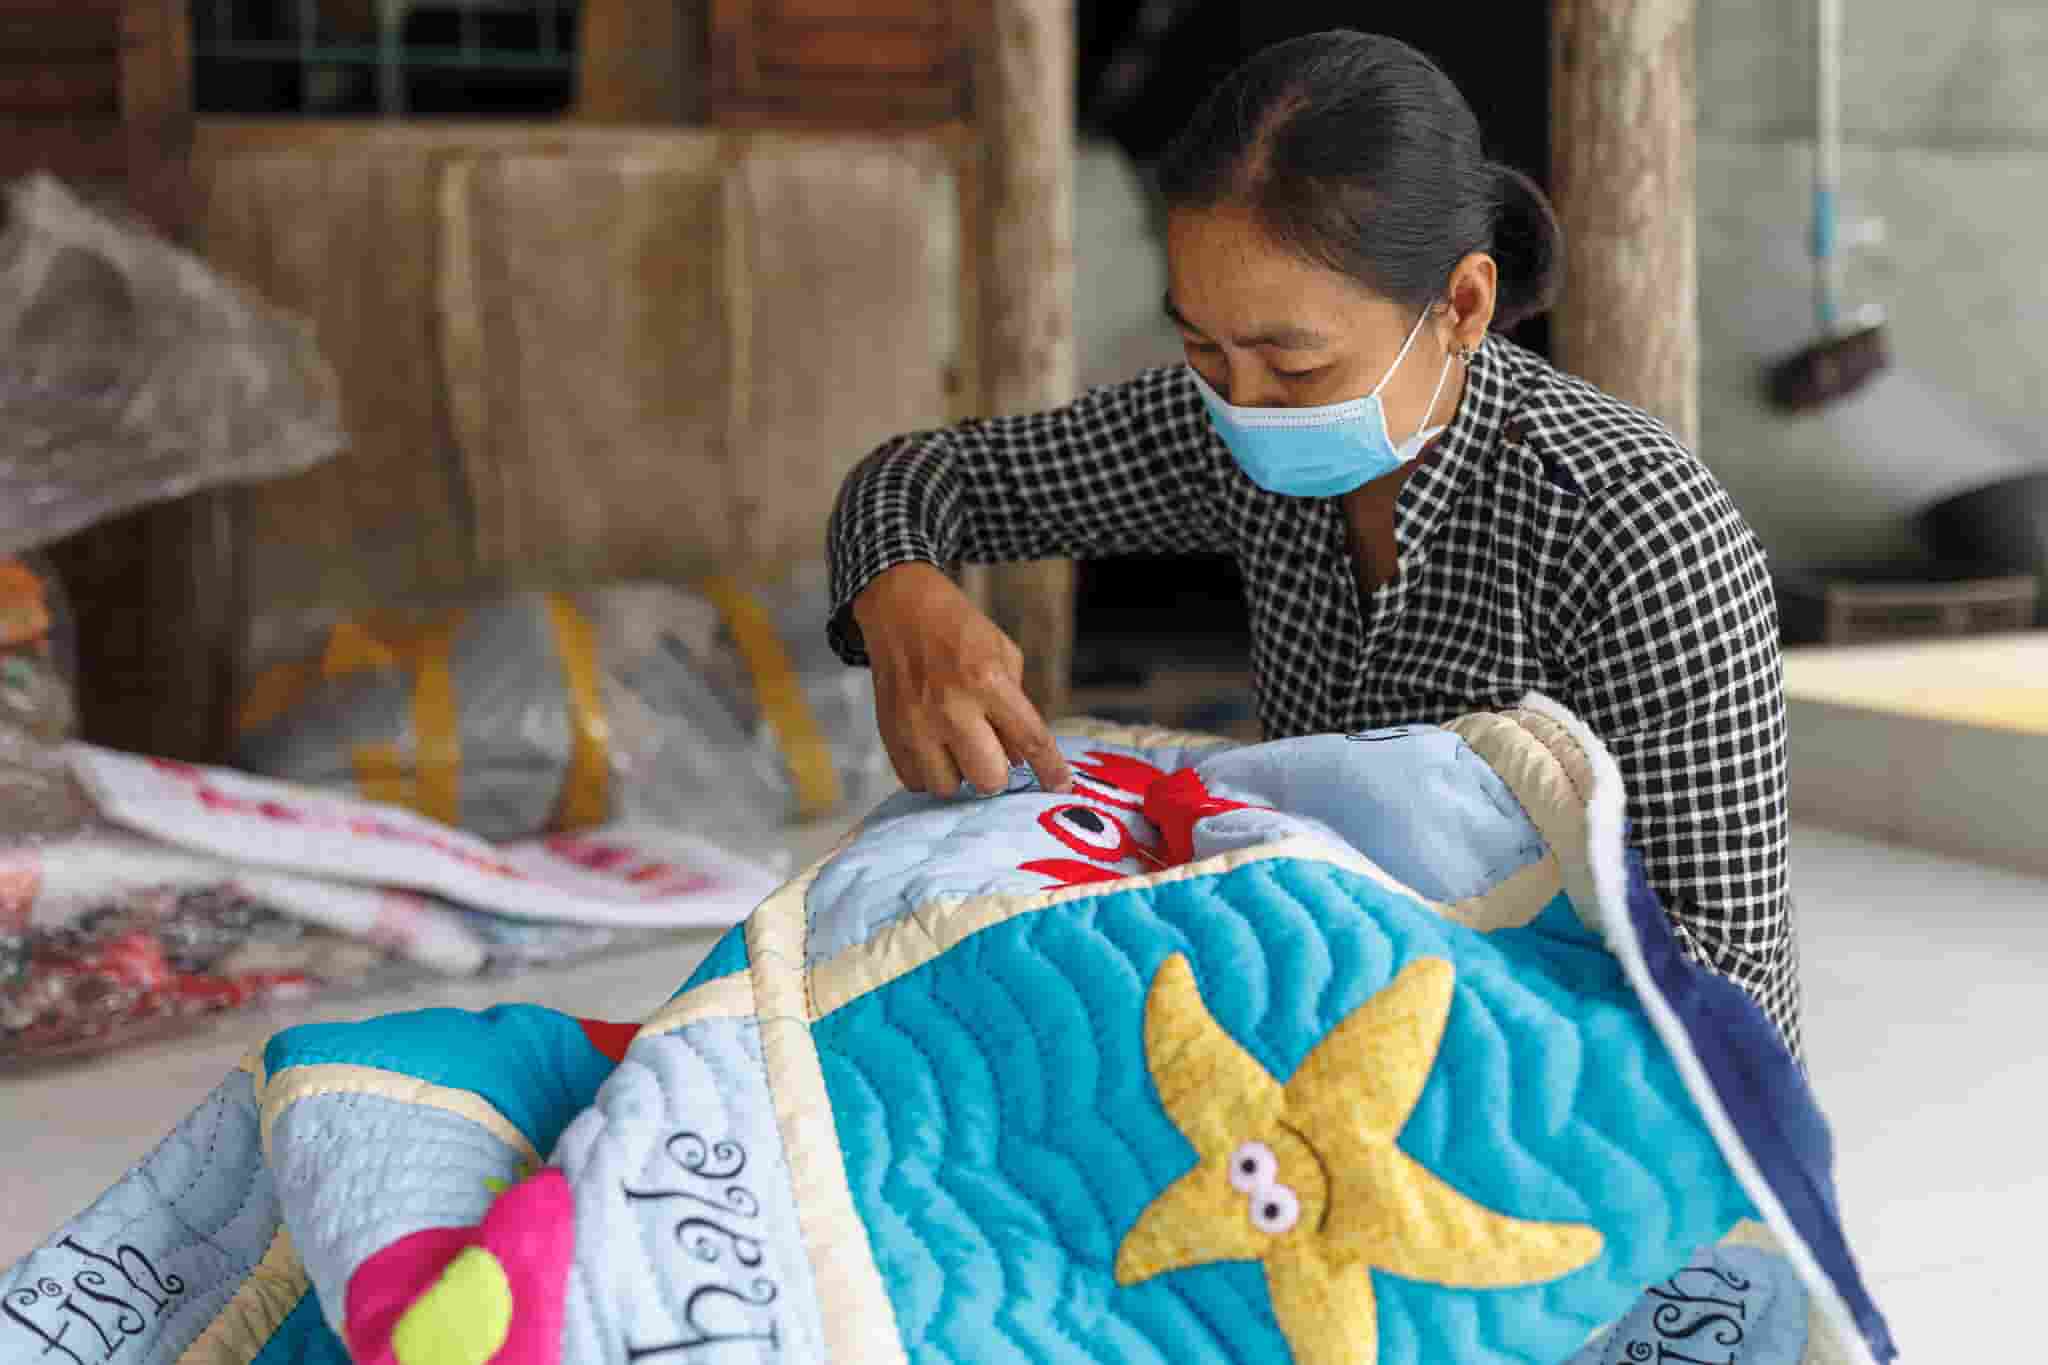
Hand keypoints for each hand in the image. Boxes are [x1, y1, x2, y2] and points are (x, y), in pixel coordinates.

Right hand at [852, 563, 1074, 797]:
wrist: (901, 610)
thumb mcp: (1005, 656)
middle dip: (996, 773)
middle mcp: (951, 708)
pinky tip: (934, 749)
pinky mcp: (890, 734)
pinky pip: (916, 780)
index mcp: (987, 682)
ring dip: (960, 776)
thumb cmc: (960, 632)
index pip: (1030, 740)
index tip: (1059, 788)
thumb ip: (1017, 708)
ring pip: (948, 788)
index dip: (1050, 770)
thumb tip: (1020, 760)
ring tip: (958, 750)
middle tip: (991, 754)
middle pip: (987, 780)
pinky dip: (930, 772)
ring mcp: (916, 724)